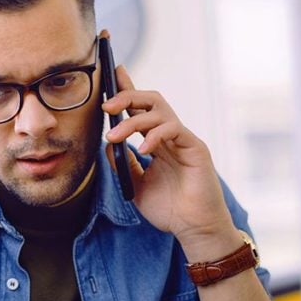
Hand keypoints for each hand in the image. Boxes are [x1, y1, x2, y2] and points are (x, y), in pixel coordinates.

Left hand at [102, 66, 238, 257]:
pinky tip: (143, 150)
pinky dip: (156, 136)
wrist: (193, 229)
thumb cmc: (169, 209)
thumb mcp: (135, 185)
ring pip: (159, 112)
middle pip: (150, 101)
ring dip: (132, 121)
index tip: (112, 72)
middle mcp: (170, 136)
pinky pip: (174, 129)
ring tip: (114, 136)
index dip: (127, 88)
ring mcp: (183, 140)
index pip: (140, 109)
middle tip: (105, 107)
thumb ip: (122, 163)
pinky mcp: (196, 148)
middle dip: (126, 96)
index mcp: (156, 142)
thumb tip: (107, 143)